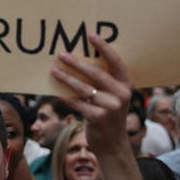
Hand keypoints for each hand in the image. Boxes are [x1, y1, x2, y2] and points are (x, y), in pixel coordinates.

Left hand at [51, 33, 131, 155]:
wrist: (112, 143)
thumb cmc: (108, 112)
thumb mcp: (113, 95)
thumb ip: (104, 80)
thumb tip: (79, 59)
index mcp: (126, 84)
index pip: (115, 61)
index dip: (104, 47)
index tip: (90, 35)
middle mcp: (121, 94)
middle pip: (95, 73)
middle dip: (76, 63)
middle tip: (61, 54)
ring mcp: (111, 107)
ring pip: (83, 88)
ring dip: (66, 78)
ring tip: (53, 70)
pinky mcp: (98, 118)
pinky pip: (77, 103)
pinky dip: (65, 96)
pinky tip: (55, 90)